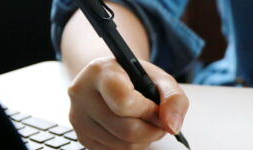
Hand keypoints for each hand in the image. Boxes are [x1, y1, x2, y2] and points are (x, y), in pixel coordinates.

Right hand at [67, 57, 188, 149]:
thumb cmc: (132, 77)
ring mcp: (79, 118)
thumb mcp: (158, 77)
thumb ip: (173, 98)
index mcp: (101, 71)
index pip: (124, 101)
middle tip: (159, 121)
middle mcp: (82, 94)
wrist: (106, 79)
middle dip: (152, 130)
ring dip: (144, 140)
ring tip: (145, 122)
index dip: (148, 111)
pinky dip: (131, 145)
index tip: (157, 109)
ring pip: (123, 145)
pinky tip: (131, 129)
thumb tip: (172, 126)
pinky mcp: (82, 137)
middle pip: (126, 129)